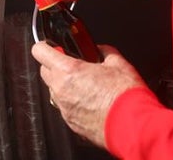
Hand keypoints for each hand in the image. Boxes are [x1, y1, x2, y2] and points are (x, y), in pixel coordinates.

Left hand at [33, 43, 147, 148]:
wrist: (133, 126)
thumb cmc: (125, 96)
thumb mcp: (118, 63)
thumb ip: (104, 51)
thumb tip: (100, 49)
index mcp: (68, 70)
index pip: (39, 51)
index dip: (45, 46)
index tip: (52, 46)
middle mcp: (60, 89)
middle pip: (44, 71)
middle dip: (55, 66)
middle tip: (73, 65)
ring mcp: (64, 108)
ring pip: (54, 91)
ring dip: (63, 85)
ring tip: (85, 85)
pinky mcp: (71, 122)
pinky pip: (64, 107)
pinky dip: (72, 102)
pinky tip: (90, 101)